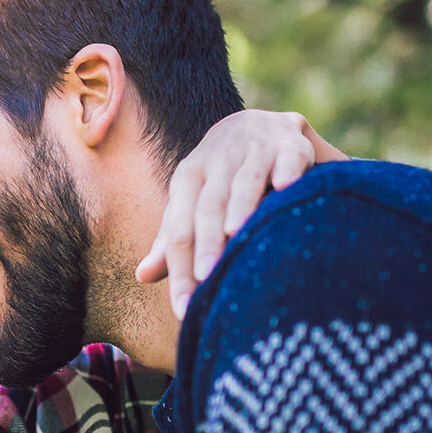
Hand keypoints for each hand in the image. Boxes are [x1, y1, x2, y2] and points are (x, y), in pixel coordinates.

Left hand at [137, 109, 334, 319]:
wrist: (257, 125)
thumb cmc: (219, 178)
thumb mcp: (191, 201)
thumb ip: (172, 239)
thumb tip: (142, 276)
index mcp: (188, 178)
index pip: (179, 228)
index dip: (180, 268)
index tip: (185, 307)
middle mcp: (217, 162)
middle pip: (208, 205)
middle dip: (207, 241)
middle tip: (207, 277)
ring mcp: (254, 152)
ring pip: (244, 180)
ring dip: (240, 205)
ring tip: (236, 234)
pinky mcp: (289, 147)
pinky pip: (287, 158)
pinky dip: (287, 170)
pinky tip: (285, 187)